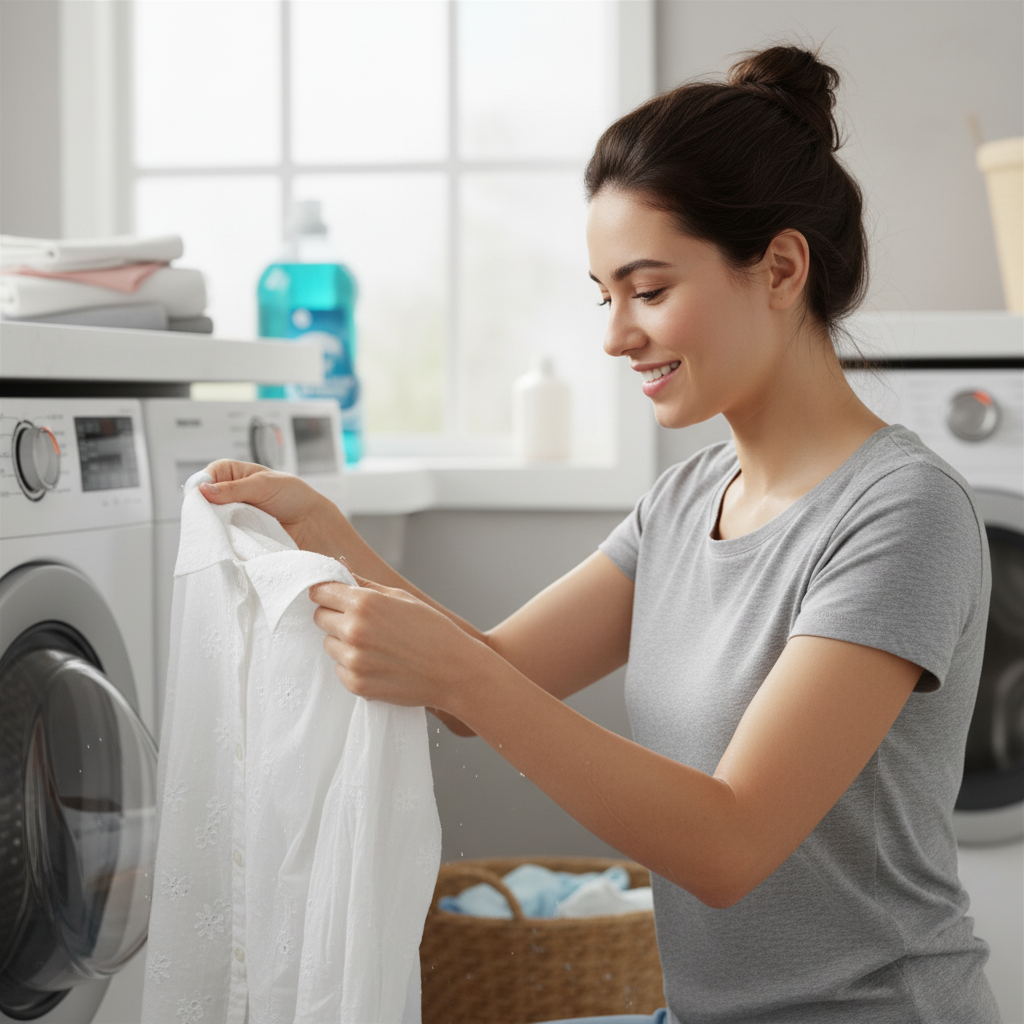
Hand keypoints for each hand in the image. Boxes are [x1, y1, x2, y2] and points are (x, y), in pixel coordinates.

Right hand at [199, 460, 340, 554]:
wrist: (312, 523)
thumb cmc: (292, 496)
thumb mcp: (263, 485)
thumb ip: (234, 488)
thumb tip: (203, 490)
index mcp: (232, 472)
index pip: (205, 477)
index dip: (201, 487)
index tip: (203, 499)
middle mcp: (229, 493)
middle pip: (203, 501)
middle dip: (205, 509)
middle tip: (212, 518)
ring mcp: (232, 514)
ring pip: (212, 520)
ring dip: (216, 525)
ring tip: (223, 530)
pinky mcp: (238, 533)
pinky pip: (224, 536)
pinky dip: (225, 538)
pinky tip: (228, 540)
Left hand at [310, 574, 489, 711]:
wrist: (453, 671)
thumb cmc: (432, 630)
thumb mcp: (401, 597)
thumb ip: (365, 584)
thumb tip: (339, 566)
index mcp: (364, 603)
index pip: (320, 591)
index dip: (327, 593)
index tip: (334, 597)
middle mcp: (354, 630)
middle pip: (320, 617)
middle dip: (335, 617)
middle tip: (363, 623)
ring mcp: (353, 660)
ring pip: (329, 644)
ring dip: (343, 643)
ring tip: (375, 645)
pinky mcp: (355, 684)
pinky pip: (339, 669)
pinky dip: (352, 666)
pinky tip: (378, 663)